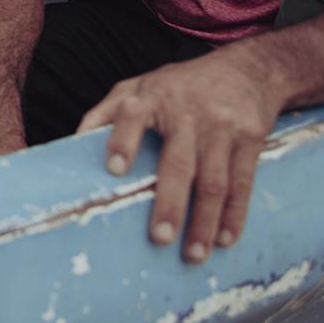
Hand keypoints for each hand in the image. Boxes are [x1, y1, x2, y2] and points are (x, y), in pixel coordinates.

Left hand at [78, 49, 282, 262]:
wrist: (248, 68)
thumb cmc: (181, 85)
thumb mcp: (139, 85)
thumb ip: (106, 113)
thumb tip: (72, 146)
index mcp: (151, 97)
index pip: (131, 115)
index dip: (122, 140)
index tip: (113, 169)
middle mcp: (187, 111)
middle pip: (178, 163)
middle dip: (169, 203)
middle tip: (159, 238)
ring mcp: (222, 125)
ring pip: (214, 180)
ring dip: (204, 221)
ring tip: (193, 254)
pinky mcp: (251, 137)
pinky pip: (243, 182)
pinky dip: (234, 214)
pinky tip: (224, 238)